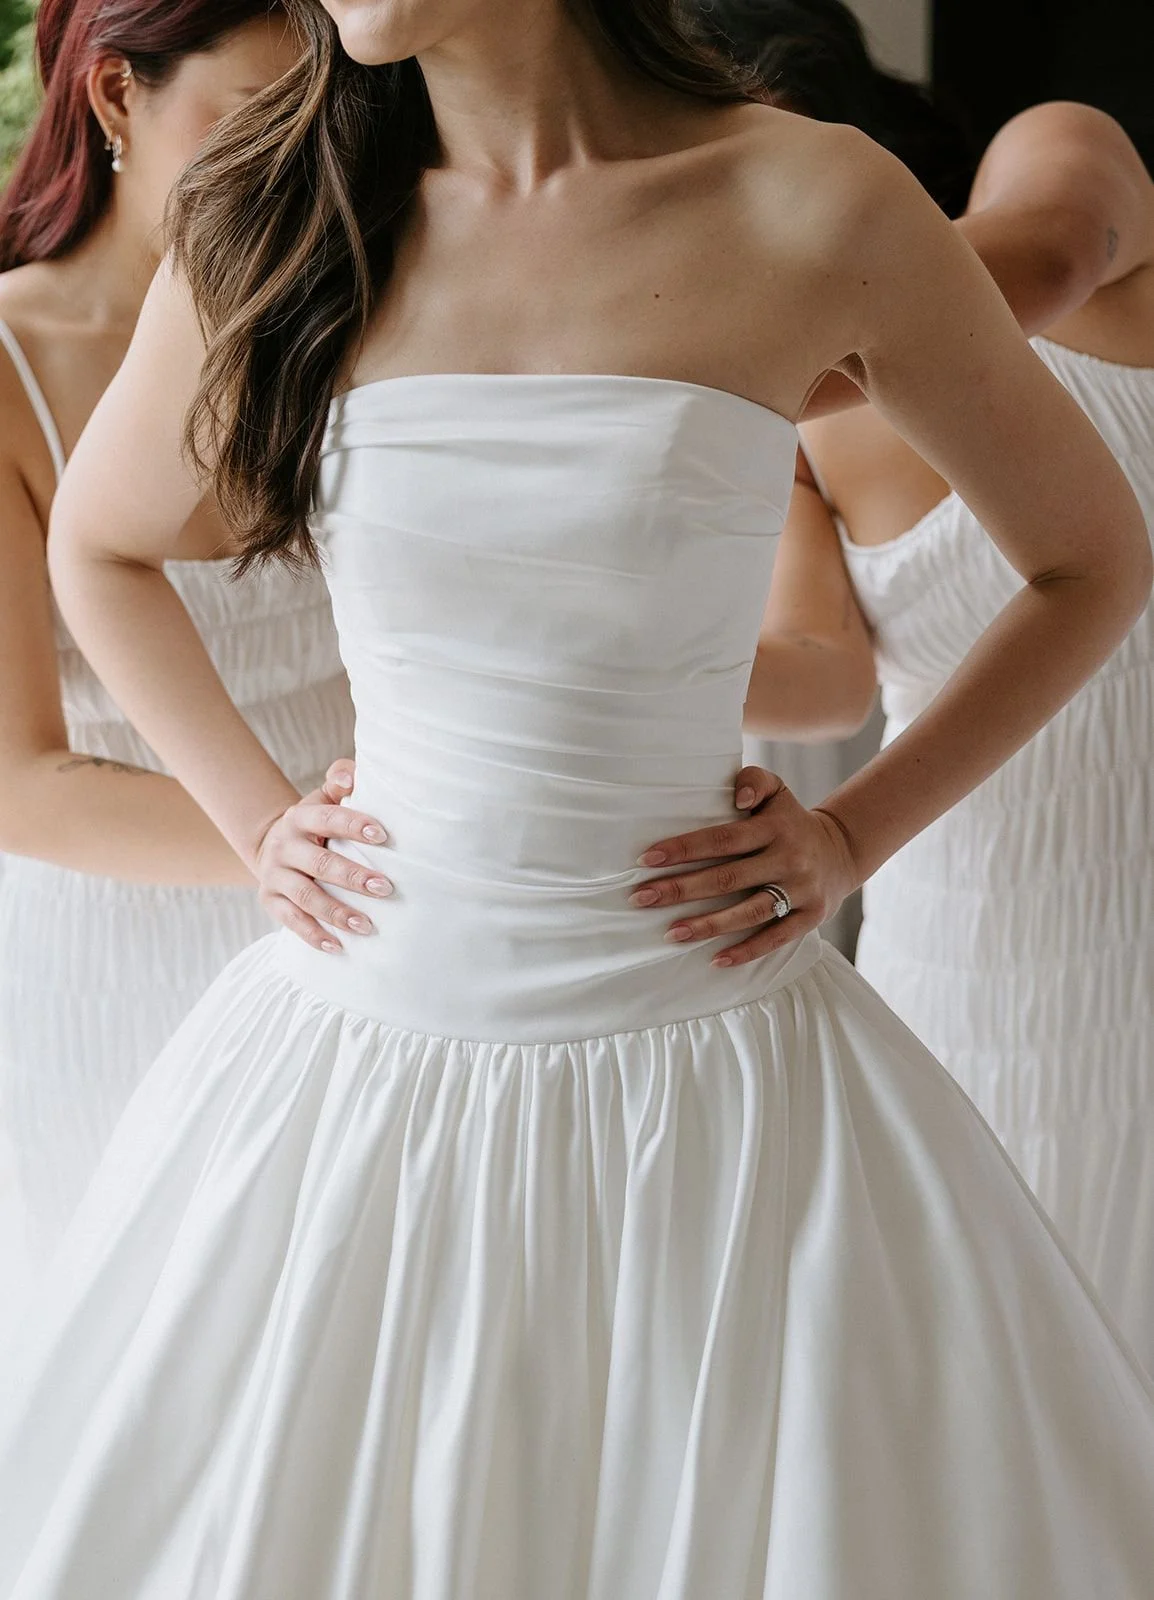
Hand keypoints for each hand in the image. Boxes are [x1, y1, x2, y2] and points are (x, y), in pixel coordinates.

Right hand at [255, 758, 390, 951]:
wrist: (273, 846)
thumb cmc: (316, 823)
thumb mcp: (324, 799)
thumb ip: (341, 781)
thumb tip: (353, 775)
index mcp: (300, 817)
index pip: (328, 819)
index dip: (354, 825)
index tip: (384, 836)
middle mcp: (284, 845)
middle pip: (320, 863)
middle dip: (353, 876)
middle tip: (386, 887)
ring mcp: (275, 875)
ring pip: (307, 896)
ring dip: (338, 912)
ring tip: (368, 925)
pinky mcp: (270, 900)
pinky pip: (291, 921)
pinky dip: (314, 935)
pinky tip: (339, 947)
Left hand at [630, 766, 857, 965]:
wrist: (842, 851)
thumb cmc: (790, 821)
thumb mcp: (777, 791)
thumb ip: (754, 780)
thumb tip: (738, 796)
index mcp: (775, 827)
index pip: (722, 839)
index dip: (684, 849)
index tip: (647, 859)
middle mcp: (789, 858)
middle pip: (728, 878)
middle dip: (681, 889)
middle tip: (642, 898)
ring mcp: (801, 890)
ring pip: (749, 912)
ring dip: (707, 925)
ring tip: (671, 933)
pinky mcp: (811, 916)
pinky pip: (776, 937)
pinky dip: (746, 951)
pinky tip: (715, 960)